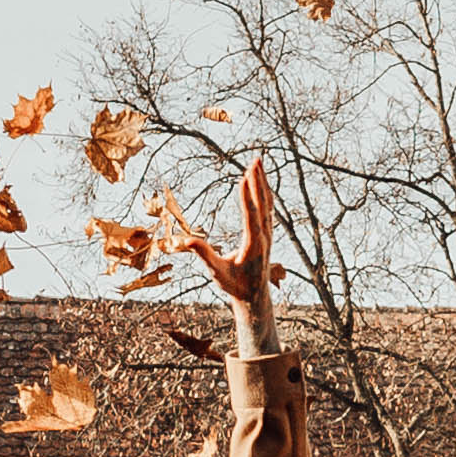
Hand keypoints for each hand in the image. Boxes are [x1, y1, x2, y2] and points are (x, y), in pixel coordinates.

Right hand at [181, 155, 275, 311]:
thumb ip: (204, 256)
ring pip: (268, 203)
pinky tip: (260, 180)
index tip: (244, 177)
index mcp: (253, 246)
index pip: (251, 216)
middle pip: (263, 204)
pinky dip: (264, 191)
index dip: (247, 197)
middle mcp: (264, 236)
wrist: (254, 295)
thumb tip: (187, 241)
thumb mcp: (216, 273)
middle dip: (258, 181)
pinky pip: (267, 207)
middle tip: (255, 161)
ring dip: (263, 182)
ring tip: (258, 162)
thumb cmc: (233, 285)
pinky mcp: (267, 232)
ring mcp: (268, 233)